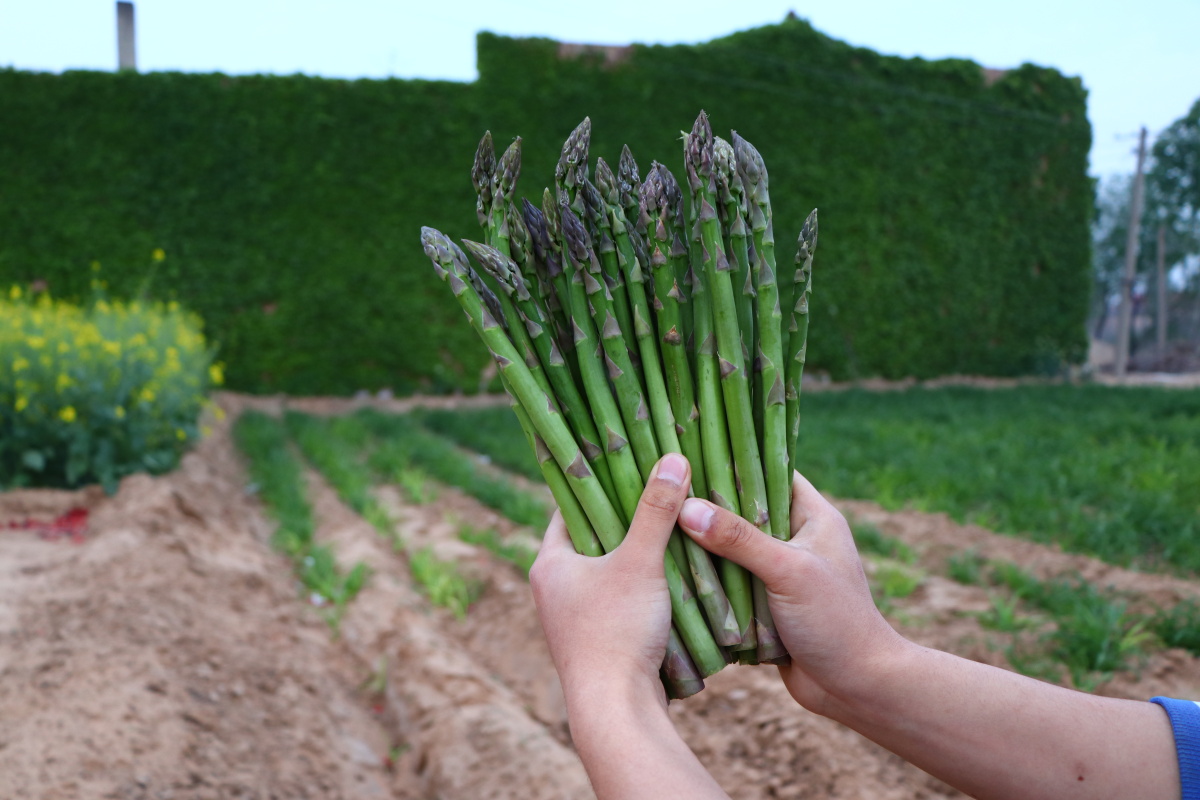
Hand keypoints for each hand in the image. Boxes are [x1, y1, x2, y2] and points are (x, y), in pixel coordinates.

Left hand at [529, 453, 691, 704]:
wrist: (615, 710)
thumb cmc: (617, 631)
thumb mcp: (641, 562)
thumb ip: (656, 511)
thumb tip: (674, 458)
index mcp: (549, 563)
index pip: (569, 507)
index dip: (598, 485)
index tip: (628, 465)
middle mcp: (553, 589)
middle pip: (590, 538)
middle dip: (624, 519)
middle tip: (660, 493)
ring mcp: (572, 619)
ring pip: (607, 572)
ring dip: (636, 556)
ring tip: (673, 530)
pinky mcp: (596, 642)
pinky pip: (618, 601)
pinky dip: (642, 588)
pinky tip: (673, 579)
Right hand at [677, 470, 906, 715]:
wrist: (856, 688)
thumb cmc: (835, 620)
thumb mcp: (788, 570)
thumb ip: (739, 539)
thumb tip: (687, 508)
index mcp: (813, 517)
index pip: (771, 472)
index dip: (735, 461)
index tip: (691, 452)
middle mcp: (796, 539)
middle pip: (744, 511)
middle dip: (708, 506)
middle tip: (663, 492)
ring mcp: (779, 574)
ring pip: (732, 550)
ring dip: (703, 548)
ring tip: (657, 527)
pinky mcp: (765, 605)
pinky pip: (729, 585)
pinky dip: (707, 582)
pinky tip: (670, 572)